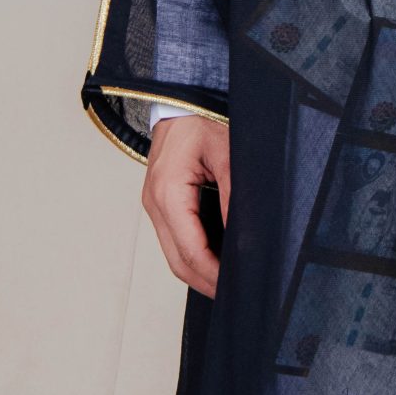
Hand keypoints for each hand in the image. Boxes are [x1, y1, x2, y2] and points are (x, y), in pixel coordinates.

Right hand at [142, 115, 230, 298]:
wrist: (182, 99)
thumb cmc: (204, 119)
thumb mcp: (229, 153)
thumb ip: (234, 195)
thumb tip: (242, 236)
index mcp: (169, 191)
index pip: (190, 250)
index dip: (214, 273)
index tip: (236, 286)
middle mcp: (155, 202)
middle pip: (177, 260)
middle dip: (206, 282)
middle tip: (234, 295)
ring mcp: (153, 204)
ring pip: (173, 254)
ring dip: (198, 272)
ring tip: (227, 284)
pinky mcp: (160, 202)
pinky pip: (173, 238)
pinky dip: (192, 255)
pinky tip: (215, 261)